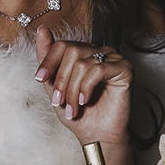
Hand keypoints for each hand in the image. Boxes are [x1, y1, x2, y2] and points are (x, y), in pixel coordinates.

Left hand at [33, 26, 132, 146]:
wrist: (96, 135)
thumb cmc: (78, 112)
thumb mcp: (54, 85)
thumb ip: (47, 58)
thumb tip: (42, 30)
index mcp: (83, 53)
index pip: (62, 45)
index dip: (48, 62)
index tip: (40, 79)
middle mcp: (98, 52)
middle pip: (71, 51)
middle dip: (61, 80)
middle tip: (60, 101)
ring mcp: (113, 59)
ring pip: (83, 63)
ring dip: (72, 89)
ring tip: (73, 106)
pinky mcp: (124, 69)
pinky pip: (98, 70)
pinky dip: (86, 87)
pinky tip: (85, 100)